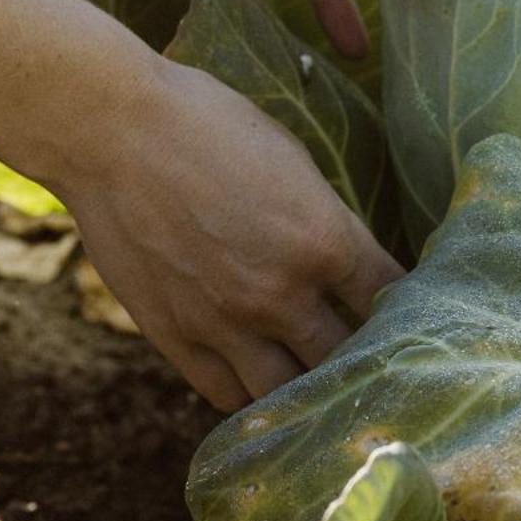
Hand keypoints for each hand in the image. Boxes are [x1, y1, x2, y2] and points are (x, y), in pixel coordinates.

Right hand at [59, 53, 404, 410]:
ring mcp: (226, 323)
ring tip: (314, 380)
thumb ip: (323, 218)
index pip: (388, 297)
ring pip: (288, 393)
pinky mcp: (176, 337)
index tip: (408, 310)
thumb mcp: (291, 158)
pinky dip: (250, 396)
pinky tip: (260, 383)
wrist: (112, 131)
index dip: (405, 305)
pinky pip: (227, 395)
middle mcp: (282, 293)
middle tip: (367, 357)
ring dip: (306, 388)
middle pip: (345, 357)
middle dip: (361, 357)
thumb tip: (346, 256)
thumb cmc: (207, 124)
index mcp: (324, 239)